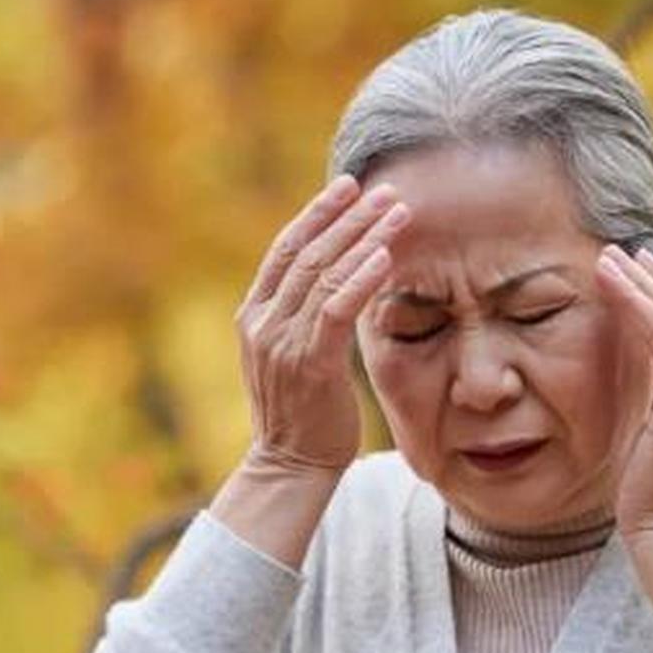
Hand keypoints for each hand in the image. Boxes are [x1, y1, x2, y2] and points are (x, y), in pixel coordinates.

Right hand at [233, 175, 409, 476]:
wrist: (290, 466)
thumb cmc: (303, 412)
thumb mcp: (294, 354)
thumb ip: (306, 316)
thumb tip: (341, 276)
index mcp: (254, 315)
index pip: (285, 250)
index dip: (317, 214)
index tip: (347, 186)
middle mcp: (262, 322)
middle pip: (306, 252)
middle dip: (347, 215)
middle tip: (383, 189)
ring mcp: (282, 342)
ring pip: (324, 273)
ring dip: (364, 237)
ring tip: (397, 211)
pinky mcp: (308, 364)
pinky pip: (336, 309)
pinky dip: (361, 277)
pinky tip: (385, 255)